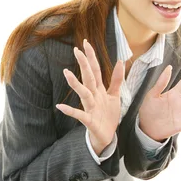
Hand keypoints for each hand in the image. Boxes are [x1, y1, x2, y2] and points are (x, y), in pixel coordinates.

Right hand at [56, 39, 123, 154]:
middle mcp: (93, 97)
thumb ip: (116, 80)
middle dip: (83, 64)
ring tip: (66, 72)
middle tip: (76, 50)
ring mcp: (90, 108)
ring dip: (75, 84)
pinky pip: (79, 115)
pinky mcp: (89, 120)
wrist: (106, 137)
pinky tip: (60, 106)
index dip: (92, 57)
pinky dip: (70, 111)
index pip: (95, 70)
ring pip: (83, 94)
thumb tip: (120, 61)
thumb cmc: (108, 115)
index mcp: (99, 90)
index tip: (86, 43)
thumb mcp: (114, 96)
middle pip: (88, 78)